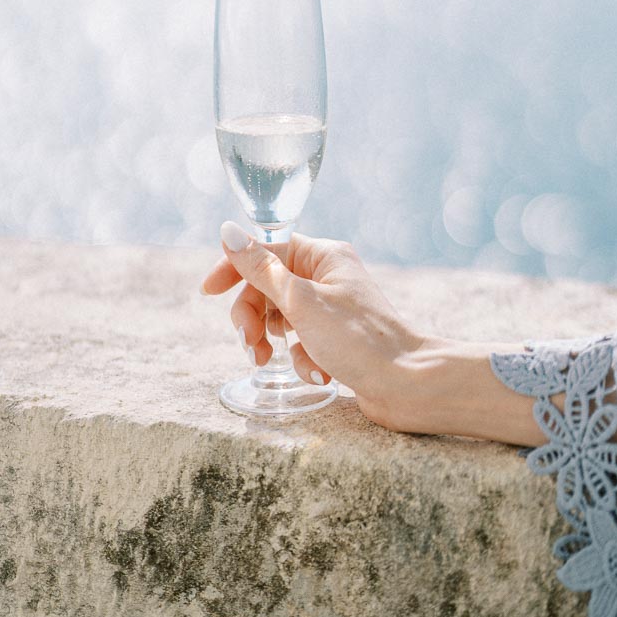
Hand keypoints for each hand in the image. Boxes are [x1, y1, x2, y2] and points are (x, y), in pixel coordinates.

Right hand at [201, 221, 543, 443]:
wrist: (408, 385)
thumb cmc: (358, 339)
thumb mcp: (300, 302)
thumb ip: (260, 268)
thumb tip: (228, 232)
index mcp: (323, 255)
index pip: (265, 249)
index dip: (234, 268)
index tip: (209, 291)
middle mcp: (327, 276)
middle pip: (268, 286)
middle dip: (252, 316)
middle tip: (249, 346)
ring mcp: (332, 307)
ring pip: (281, 316)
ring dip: (272, 341)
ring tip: (270, 363)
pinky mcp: (337, 338)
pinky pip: (302, 341)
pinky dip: (301, 358)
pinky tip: (317, 375)